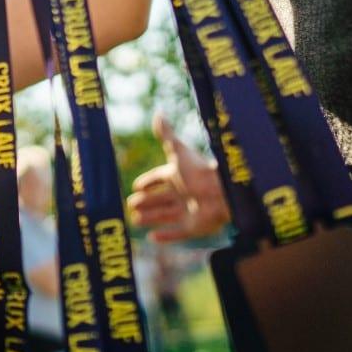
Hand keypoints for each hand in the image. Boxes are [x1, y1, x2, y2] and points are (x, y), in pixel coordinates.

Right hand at [128, 113, 230, 242]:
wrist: (220, 192)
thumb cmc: (197, 171)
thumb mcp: (178, 152)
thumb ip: (167, 134)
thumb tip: (158, 113)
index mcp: (178, 176)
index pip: (160, 179)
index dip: (148, 182)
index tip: (137, 185)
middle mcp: (183, 194)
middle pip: (160, 199)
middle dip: (146, 202)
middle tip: (131, 204)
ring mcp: (188, 212)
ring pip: (165, 216)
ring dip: (151, 219)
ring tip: (135, 221)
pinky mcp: (193, 228)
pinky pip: (176, 234)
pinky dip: (165, 237)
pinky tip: (151, 239)